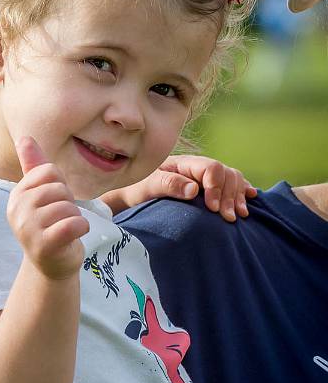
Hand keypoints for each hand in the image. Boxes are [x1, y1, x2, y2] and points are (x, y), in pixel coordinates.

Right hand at [7, 137, 89, 279]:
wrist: (52, 266)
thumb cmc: (49, 225)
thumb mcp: (41, 195)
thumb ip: (34, 166)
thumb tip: (24, 137)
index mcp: (16, 195)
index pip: (49, 171)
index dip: (61, 184)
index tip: (55, 202)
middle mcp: (17, 211)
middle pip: (59, 188)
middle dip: (69, 202)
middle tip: (62, 219)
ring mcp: (27, 229)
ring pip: (68, 207)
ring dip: (75, 217)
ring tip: (66, 229)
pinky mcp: (43, 245)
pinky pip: (73, 224)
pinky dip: (82, 227)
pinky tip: (75, 234)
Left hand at [106, 155, 256, 221]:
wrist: (131, 197)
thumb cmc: (137, 190)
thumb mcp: (148, 187)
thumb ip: (169, 185)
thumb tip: (195, 189)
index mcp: (184, 163)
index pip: (211, 168)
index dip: (216, 188)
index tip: (213, 209)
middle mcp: (197, 167)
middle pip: (226, 173)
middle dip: (230, 195)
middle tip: (228, 218)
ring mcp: (204, 177)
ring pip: (233, 178)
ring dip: (239, 195)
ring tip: (240, 214)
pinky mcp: (209, 188)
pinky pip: (232, 184)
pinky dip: (243, 191)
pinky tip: (251, 197)